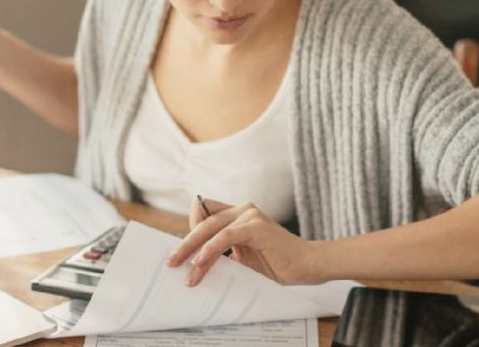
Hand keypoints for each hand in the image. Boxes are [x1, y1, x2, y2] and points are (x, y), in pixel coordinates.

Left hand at [167, 198, 321, 286]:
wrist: (307, 265)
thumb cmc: (278, 263)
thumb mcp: (244, 256)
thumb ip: (225, 251)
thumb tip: (197, 260)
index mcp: (240, 215)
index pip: (206, 213)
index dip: (191, 229)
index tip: (180, 251)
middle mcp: (244, 210)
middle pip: (204, 220)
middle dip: (185, 242)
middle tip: (171, 261)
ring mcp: (250, 216)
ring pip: (211, 228)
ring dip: (192, 249)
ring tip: (182, 268)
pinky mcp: (256, 227)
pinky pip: (225, 236)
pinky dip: (209, 250)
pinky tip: (199, 263)